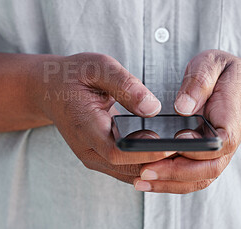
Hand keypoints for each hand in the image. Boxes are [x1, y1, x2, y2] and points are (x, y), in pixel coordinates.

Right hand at [34, 53, 172, 183]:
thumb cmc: (74, 75)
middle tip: (190, 151)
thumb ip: (125, 85)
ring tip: (184, 153)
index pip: (118, 151)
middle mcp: (88, 149)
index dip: (147, 152)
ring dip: (156, 167)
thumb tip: (153, 108)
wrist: (49, 88)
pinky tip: (167, 152)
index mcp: (85, 126)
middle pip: (128, 168)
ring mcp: (93, 156)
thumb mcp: (98, 67)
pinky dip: (147, 164)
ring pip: (130, 173)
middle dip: (159, 163)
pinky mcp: (100, 156)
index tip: (174, 145)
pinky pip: (127, 168)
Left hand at [133, 50, 240, 192]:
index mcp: (231, 117)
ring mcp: (219, 153)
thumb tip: (182, 107)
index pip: (220, 142)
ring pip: (200, 178)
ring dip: (171, 183)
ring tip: (140, 181)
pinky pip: (194, 176)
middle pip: (208, 168)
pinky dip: (173, 182)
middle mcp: (226, 141)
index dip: (199, 147)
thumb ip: (199, 81)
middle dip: (176, 173)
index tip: (176, 142)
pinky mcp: (208, 157)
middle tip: (144, 171)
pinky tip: (150, 180)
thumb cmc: (227, 74)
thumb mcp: (213, 64)